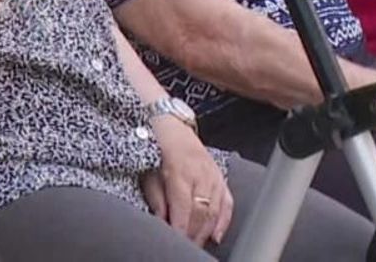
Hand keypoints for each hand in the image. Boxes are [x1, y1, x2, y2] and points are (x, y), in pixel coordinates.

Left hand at [140, 117, 233, 246]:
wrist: (172, 127)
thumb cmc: (157, 150)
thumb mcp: (148, 174)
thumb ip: (157, 200)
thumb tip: (163, 223)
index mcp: (180, 171)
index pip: (183, 209)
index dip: (180, 230)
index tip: (176, 243)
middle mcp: (200, 174)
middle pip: (201, 213)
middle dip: (193, 235)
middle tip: (185, 249)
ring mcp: (213, 175)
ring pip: (215, 211)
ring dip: (206, 232)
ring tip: (197, 246)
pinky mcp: (221, 177)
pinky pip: (227, 202)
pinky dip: (224, 221)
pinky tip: (217, 236)